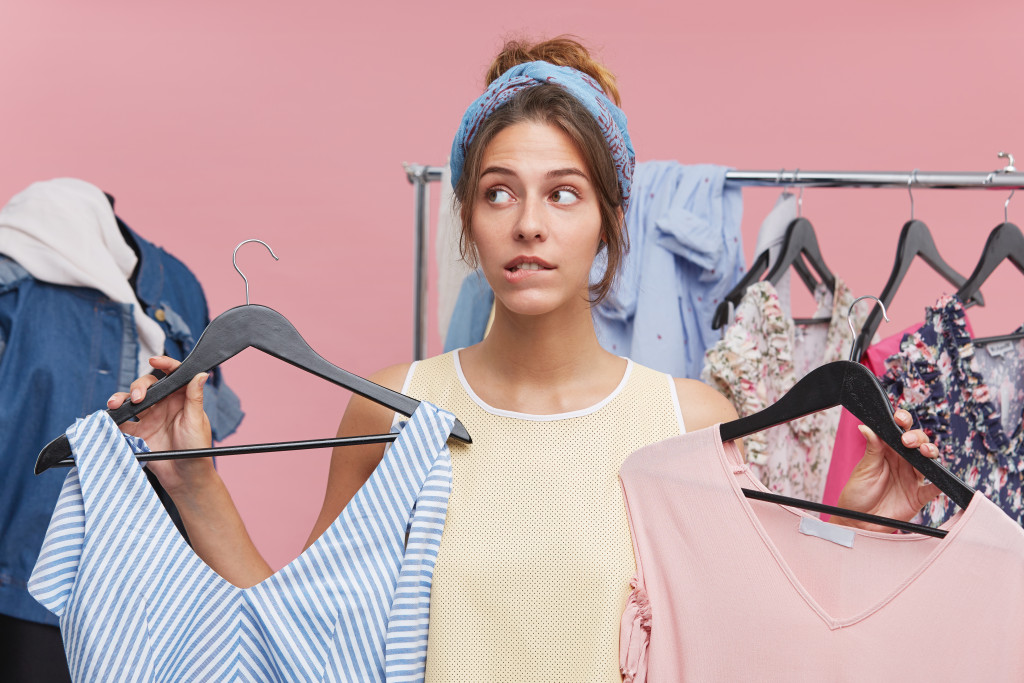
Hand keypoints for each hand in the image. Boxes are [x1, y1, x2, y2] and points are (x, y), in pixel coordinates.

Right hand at [107, 355, 213, 495]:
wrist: (185, 477)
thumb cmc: (197, 449)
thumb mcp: (196, 421)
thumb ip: (194, 397)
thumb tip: (201, 374)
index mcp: (180, 399)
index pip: (172, 376)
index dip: (165, 364)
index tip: (155, 360)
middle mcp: (164, 406)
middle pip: (147, 386)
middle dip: (138, 387)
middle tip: (137, 398)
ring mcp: (149, 419)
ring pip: (131, 402)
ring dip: (120, 399)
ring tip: (115, 404)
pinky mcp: (138, 433)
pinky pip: (121, 422)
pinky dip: (113, 419)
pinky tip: (109, 418)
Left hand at [834, 409, 941, 531]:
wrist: (858, 521)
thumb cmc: (857, 493)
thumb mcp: (864, 469)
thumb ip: (871, 448)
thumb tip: (866, 426)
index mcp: (887, 451)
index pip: (899, 431)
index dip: (903, 421)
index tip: (900, 418)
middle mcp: (903, 462)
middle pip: (918, 442)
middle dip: (917, 437)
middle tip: (906, 441)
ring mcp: (912, 478)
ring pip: (929, 460)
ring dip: (929, 452)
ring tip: (923, 451)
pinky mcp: (918, 496)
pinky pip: (933, 489)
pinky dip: (940, 484)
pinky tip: (940, 481)